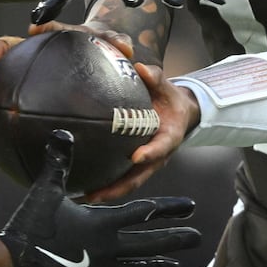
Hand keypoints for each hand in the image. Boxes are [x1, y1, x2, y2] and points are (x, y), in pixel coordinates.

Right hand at [0, 130, 200, 266]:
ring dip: (158, 265)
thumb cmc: (31, 225)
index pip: (144, 212)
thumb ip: (58, 161)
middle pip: (149, 243)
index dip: (168, 208)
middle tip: (199, 238)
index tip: (190, 206)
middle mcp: (108, 248)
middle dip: (175, 239)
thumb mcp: (45, 189)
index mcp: (103, 224)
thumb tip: (63, 132)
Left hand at [84, 61, 201, 202]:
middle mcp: (158, 155)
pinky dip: (107, 184)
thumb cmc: (171, 100)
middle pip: (139, 177)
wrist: (180, 113)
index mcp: (169, 137)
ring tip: (85, 197)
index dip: (150, 153)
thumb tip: (141, 69)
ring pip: (129, 183)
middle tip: (96, 194)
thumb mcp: (167, 87)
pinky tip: (86, 187)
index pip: (161, 147)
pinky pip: (122, 177)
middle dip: (118, 188)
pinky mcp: (137, 165)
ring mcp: (147, 163)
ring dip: (109, 192)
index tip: (136, 156)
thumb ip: (156, 77)